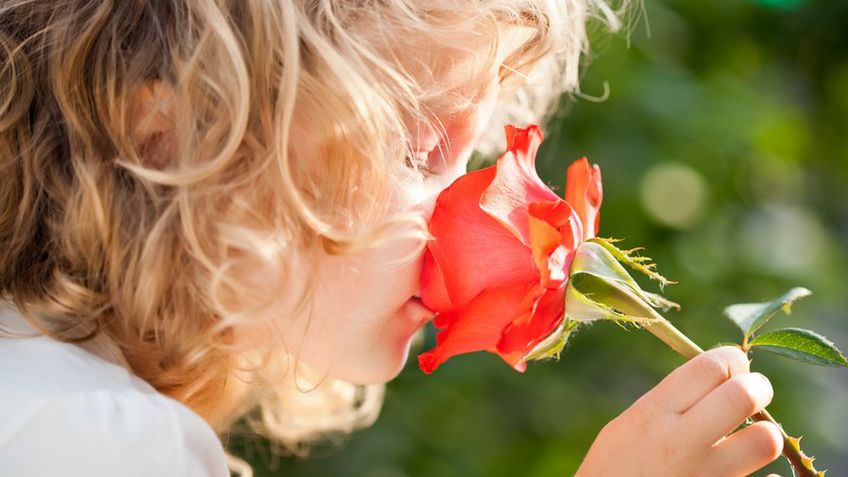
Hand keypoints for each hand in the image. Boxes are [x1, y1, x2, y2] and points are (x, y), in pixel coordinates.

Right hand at [575, 346, 783, 476]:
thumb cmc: (615, 468)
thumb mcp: (628, 426)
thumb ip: (669, 402)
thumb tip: (718, 379)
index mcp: (653, 415)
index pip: (708, 367)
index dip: (731, 360)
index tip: (734, 367)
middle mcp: (680, 443)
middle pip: (742, 395)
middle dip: (758, 387)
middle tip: (755, 394)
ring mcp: (704, 476)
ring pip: (765, 441)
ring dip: (765, 434)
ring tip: (754, 436)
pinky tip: (754, 473)